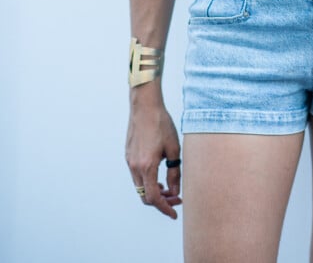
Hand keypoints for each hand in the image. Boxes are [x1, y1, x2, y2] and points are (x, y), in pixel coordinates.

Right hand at [126, 96, 181, 218]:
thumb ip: (174, 172)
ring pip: (140, 187)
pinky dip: (147, 181)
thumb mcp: (173, 148)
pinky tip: (158, 175)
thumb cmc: (161, 124)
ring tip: (168, 188)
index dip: (165, 208)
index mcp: (147, 167)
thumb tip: (175, 190)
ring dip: (153, 191)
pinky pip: (137, 176)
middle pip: (145, 196)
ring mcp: (129, 161)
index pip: (154, 198)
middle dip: (161, 201)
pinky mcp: (128, 155)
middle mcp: (135, 167)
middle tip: (176, 198)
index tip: (174, 213)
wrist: (145, 106)